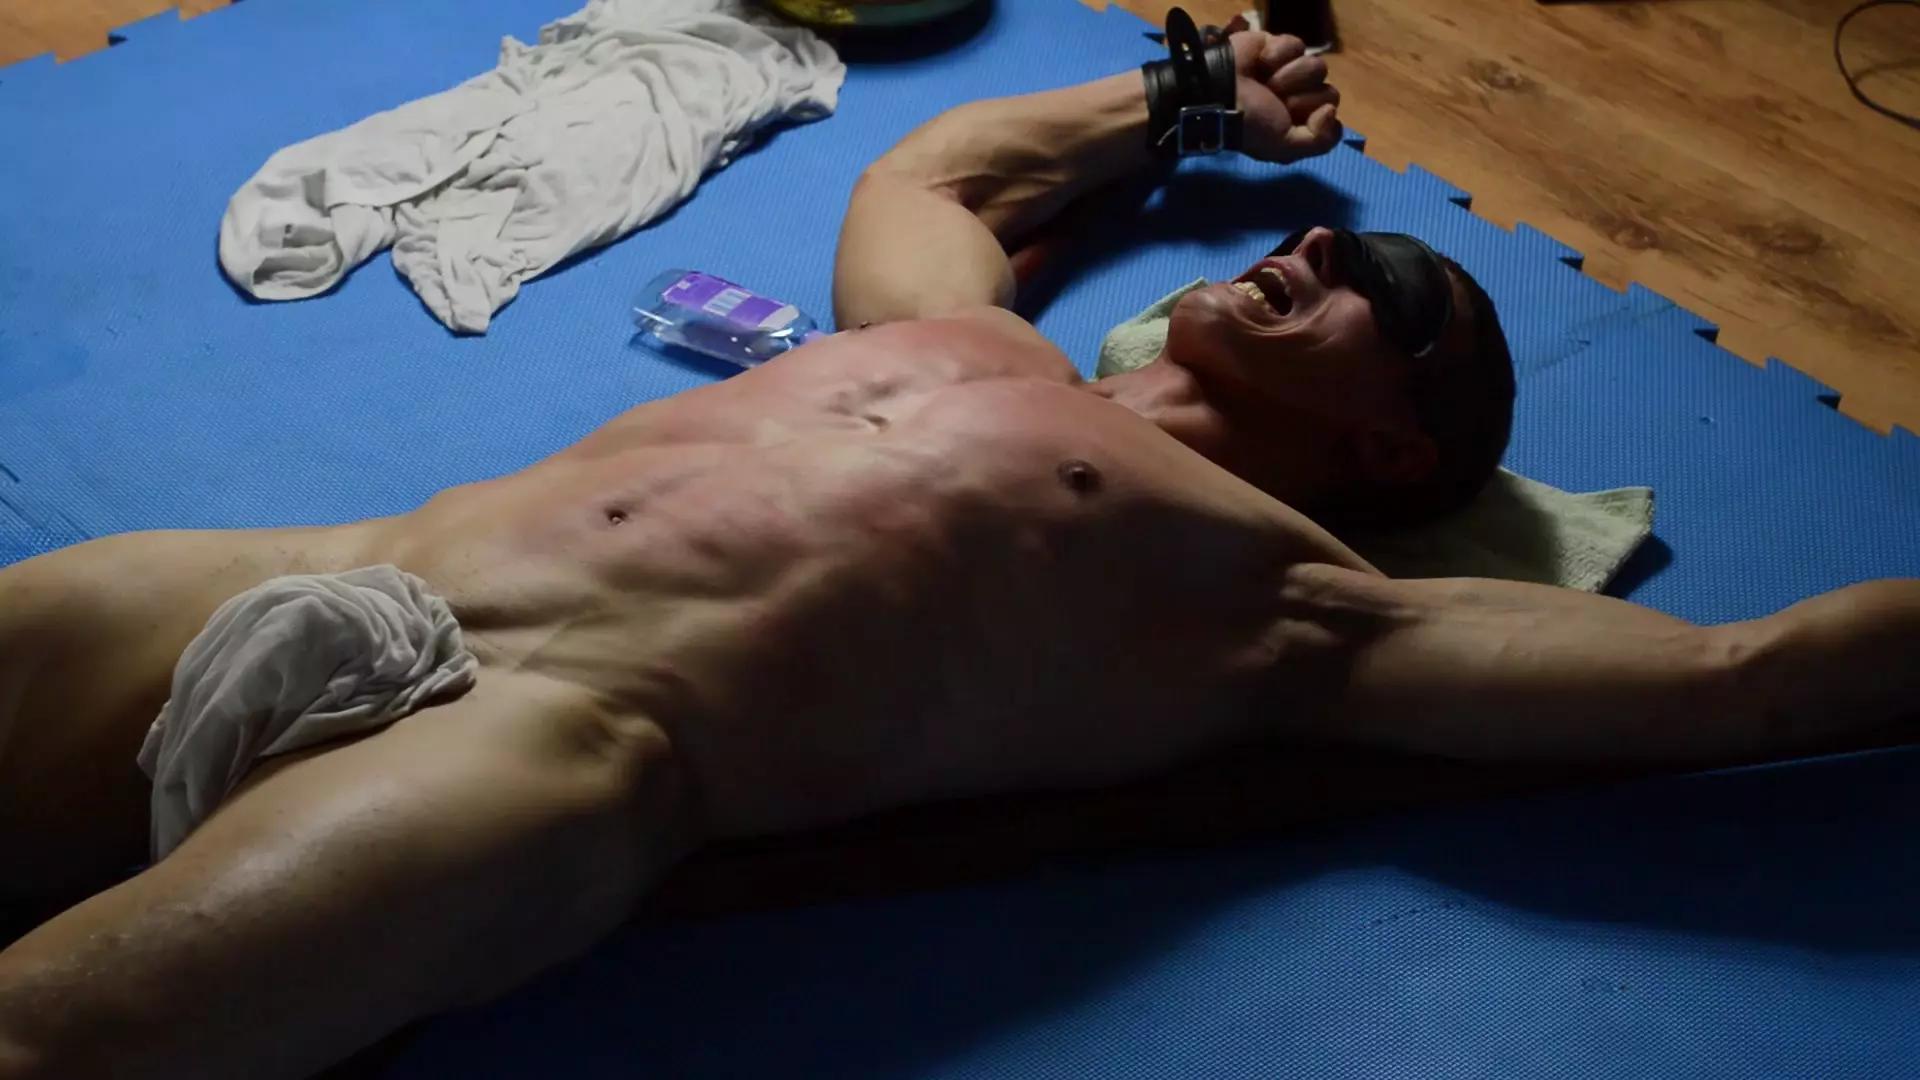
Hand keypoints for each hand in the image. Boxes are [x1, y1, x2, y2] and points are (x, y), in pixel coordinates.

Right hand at [1224, 25, 1342, 163]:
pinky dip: (1276, 56)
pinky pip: (1296, 45)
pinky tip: (1259, 63)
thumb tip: (1331, 111)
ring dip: (1288, 77)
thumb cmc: (1248, 124)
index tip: (1289, 117)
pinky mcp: (1279, 45)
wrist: (1217, 92)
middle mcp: (1299, 95)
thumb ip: (1319, 142)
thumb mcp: (1282, 148)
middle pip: (1329, 90)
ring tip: (1265, 82)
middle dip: (1300, 98)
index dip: (1314, 115)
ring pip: (1317, 66)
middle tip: (1274, 100)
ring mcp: (1291, 69)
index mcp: (1300, 120)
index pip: (1331, 112)